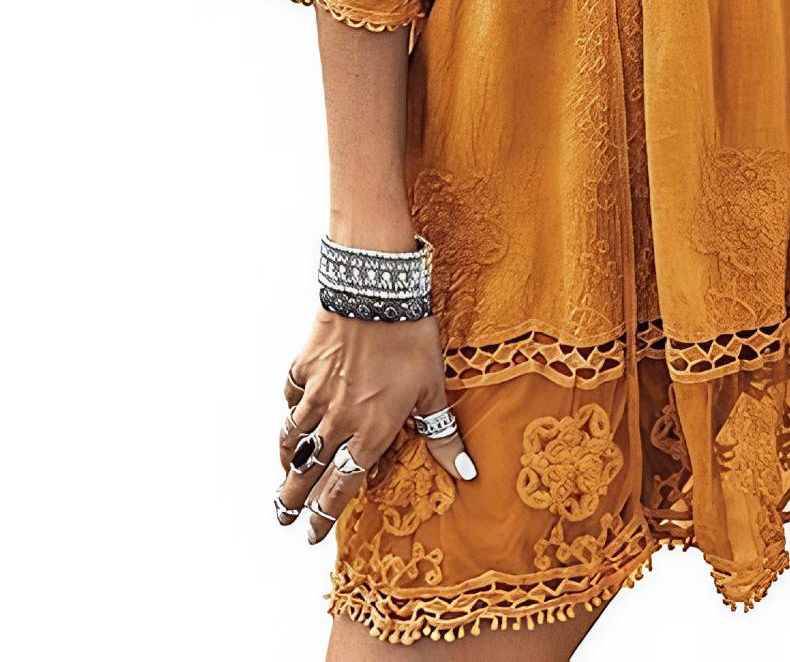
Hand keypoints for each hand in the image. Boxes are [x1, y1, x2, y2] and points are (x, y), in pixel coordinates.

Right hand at [274, 310, 476, 543]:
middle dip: (293, 500)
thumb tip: (467, 474)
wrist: (376, 295)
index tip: (311, 535)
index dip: (324, 516)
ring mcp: (316, 396)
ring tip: (281, 481)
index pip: (340, 488)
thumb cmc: (411, 340)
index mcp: (370, 433)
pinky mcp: (303, 370)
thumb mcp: (434, 388)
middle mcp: (337, 422)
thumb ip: (443, 435)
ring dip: (285, 464)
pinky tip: (289, 419)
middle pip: (307, 472)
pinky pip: (290, 400)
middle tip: (284, 518)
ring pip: (291, 441)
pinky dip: (288, 414)